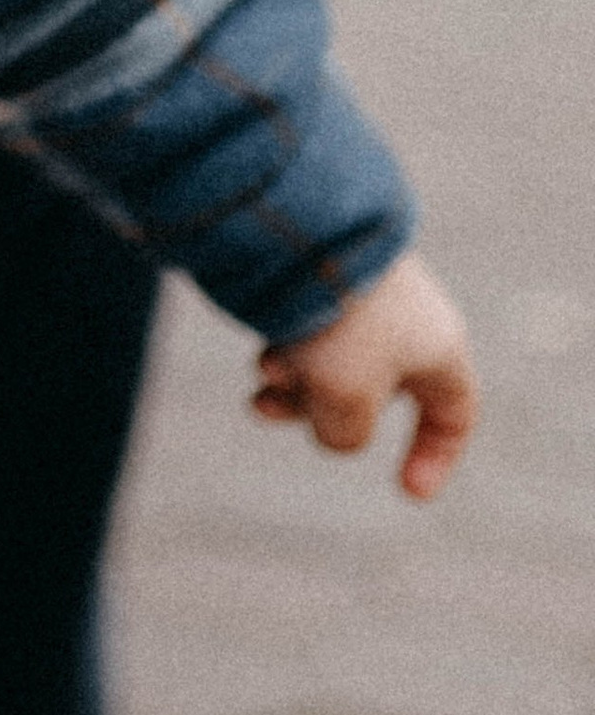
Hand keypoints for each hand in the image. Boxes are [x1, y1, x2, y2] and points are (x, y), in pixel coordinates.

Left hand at [251, 249, 476, 500]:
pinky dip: (283, 349)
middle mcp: (406, 319)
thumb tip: (328, 424)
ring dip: (291, 384)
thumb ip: (346, 432)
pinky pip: (307, 330)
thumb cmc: (339, 318)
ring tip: (259, 376)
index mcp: (438, 346)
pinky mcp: (324, 273)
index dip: (436, 454)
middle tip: (267, 409)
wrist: (300, 223)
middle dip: (319, 412)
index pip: (454, 412)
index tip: (407, 491)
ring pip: (329, 364)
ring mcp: (364, 294)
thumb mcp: (348, 399)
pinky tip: (260, 347)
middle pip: (373, 392)